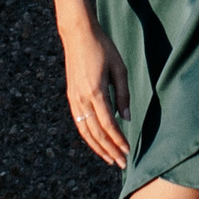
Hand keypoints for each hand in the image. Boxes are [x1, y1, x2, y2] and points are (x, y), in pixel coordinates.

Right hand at [61, 24, 131, 164]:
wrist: (78, 34)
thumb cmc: (102, 47)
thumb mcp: (119, 67)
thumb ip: (123, 93)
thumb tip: (126, 118)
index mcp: (95, 91)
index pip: (108, 124)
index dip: (118, 140)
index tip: (127, 151)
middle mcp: (82, 98)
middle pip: (96, 133)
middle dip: (109, 150)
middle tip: (121, 163)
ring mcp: (74, 99)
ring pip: (85, 131)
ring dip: (98, 148)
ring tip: (109, 159)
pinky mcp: (71, 97)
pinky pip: (79, 123)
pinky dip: (88, 136)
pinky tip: (96, 143)